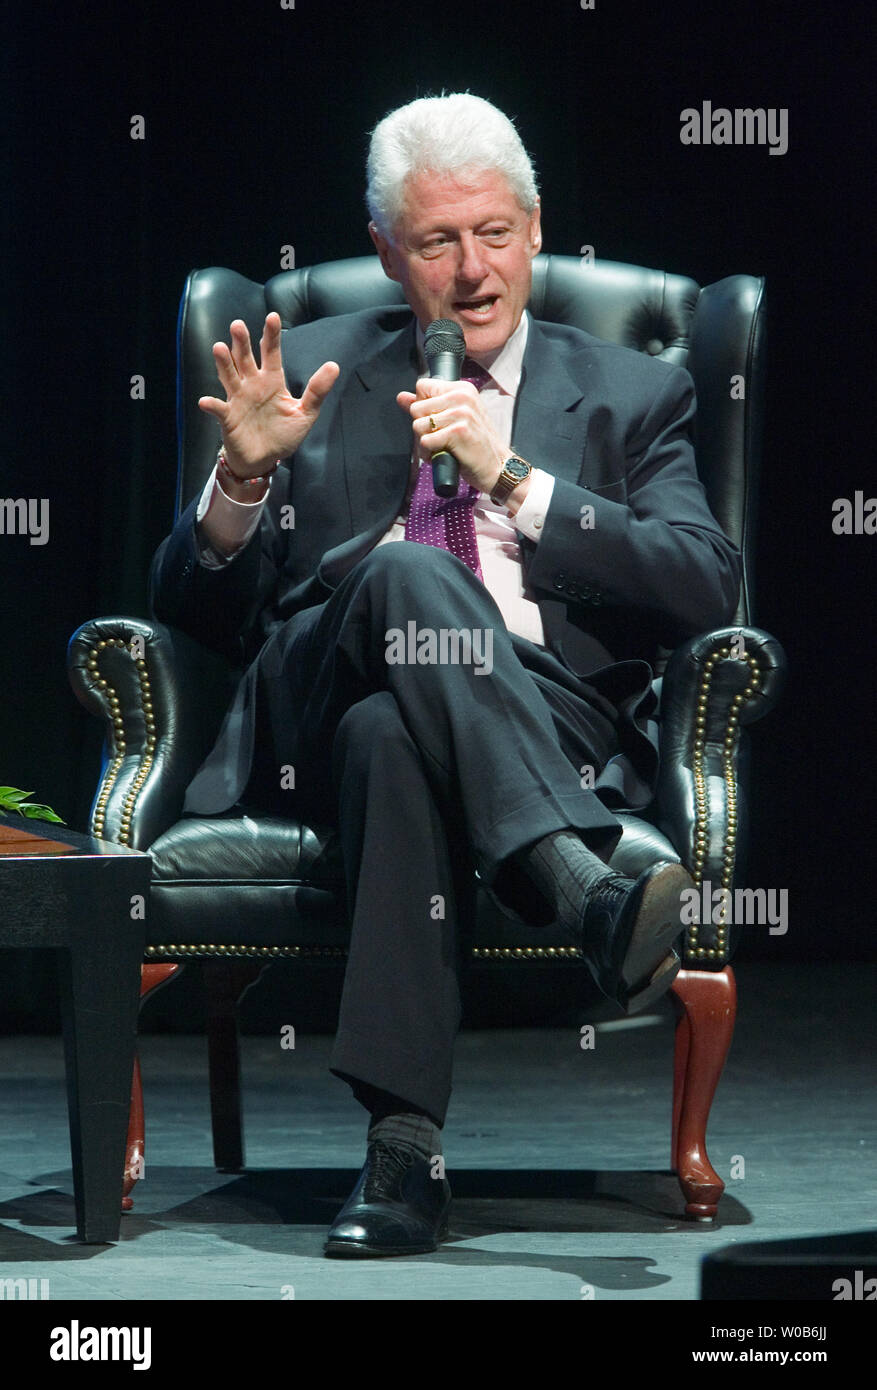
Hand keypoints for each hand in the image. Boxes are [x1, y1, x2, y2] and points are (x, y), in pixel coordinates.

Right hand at [199, 312, 339, 477]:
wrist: (266, 459)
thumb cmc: (284, 435)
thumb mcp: (305, 413)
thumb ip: (317, 391)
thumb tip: (334, 366)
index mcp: (272, 381)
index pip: (272, 353)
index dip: (271, 336)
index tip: (273, 317)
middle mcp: (253, 385)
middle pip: (245, 358)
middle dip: (242, 342)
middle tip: (238, 325)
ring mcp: (238, 399)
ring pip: (229, 376)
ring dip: (224, 363)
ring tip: (219, 347)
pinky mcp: (228, 418)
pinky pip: (219, 409)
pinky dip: (212, 405)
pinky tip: (206, 402)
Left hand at [397, 378, 506, 494]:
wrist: (498, 466)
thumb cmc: (475, 444)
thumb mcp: (453, 419)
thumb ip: (426, 406)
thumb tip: (401, 397)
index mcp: (462, 389)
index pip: (422, 386)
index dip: (423, 407)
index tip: (437, 421)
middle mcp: (462, 396)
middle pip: (416, 408)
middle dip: (422, 427)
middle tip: (440, 437)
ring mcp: (461, 413)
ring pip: (418, 425)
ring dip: (425, 442)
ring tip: (442, 447)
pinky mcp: (458, 431)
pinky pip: (425, 441)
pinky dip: (429, 454)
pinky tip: (444, 455)